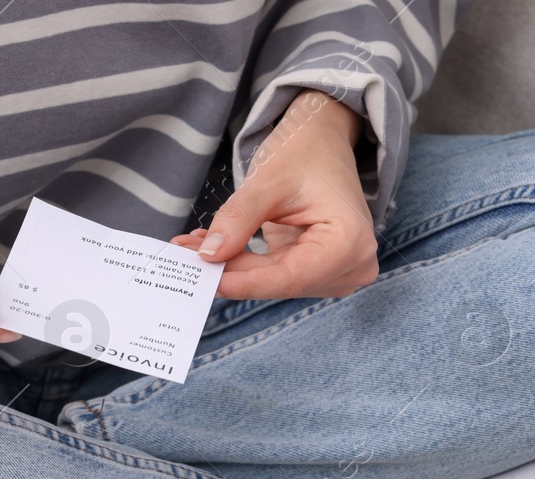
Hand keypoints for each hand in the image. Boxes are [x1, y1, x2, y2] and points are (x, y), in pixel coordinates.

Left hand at [172, 90, 377, 300]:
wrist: (323, 140)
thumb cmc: (305, 152)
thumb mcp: (268, 181)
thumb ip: (238, 220)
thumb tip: (208, 256)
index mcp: (349, 242)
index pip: (291, 277)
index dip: (244, 281)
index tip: (205, 280)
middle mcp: (351, 264)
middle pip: (280, 281)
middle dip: (231, 271)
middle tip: (183, 257)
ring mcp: (337, 271)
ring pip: (274, 282)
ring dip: (233, 268)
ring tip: (192, 247)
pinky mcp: (319, 270)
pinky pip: (275, 275)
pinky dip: (243, 263)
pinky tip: (213, 248)